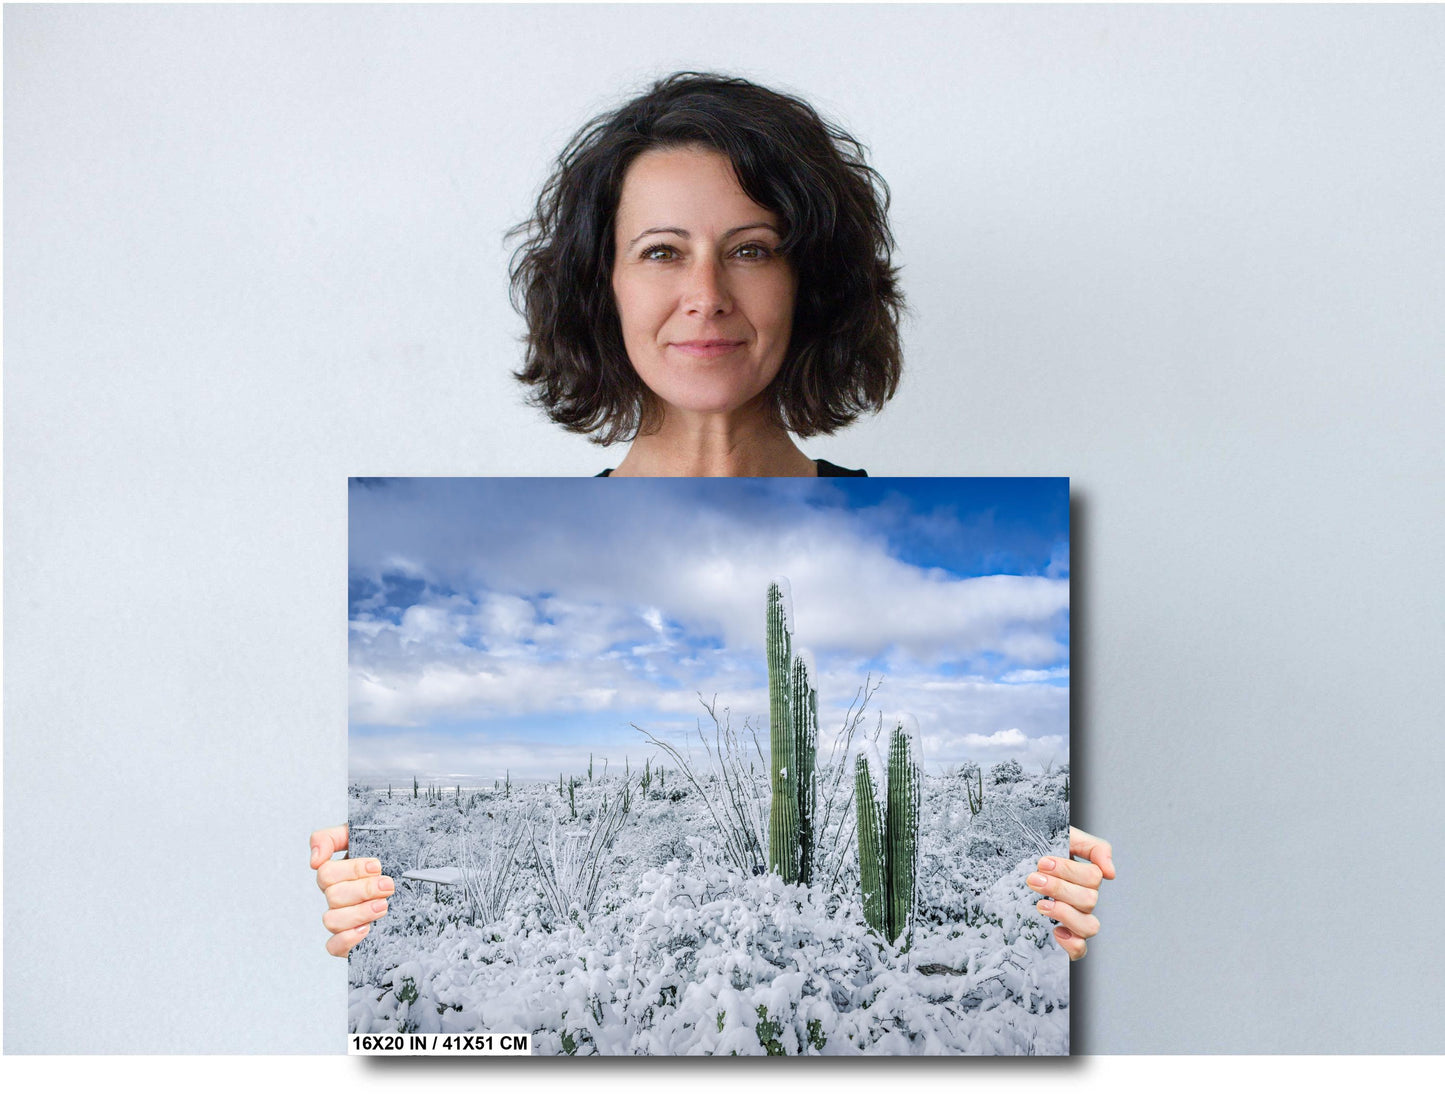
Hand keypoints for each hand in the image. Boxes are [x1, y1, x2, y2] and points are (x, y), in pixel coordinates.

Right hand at [310, 824, 395, 956]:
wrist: (418, 877)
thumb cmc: (390, 854)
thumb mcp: (366, 835)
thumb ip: (331, 838)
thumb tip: (314, 860)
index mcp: (338, 873)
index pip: (326, 873)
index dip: (352, 870)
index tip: (377, 865)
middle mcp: (337, 896)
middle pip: (333, 896)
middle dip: (364, 890)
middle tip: (388, 885)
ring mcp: (343, 918)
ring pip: (332, 920)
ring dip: (359, 913)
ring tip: (384, 906)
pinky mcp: (350, 940)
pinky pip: (333, 946)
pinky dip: (347, 939)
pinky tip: (367, 929)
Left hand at [1027, 826, 1114, 960]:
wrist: (1009, 859)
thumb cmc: (1037, 850)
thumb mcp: (1065, 837)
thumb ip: (1094, 847)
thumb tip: (1111, 873)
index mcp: (1084, 877)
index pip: (1093, 877)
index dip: (1068, 870)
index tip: (1042, 862)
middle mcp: (1083, 900)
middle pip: (1089, 900)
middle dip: (1059, 888)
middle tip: (1033, 879)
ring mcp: (1074, 920)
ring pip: (1089, 926)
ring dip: (1065, 914)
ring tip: (1041, 904)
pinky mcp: (1063, 937)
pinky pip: (1079, 950)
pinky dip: (1071, 944)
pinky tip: (1055, 931)